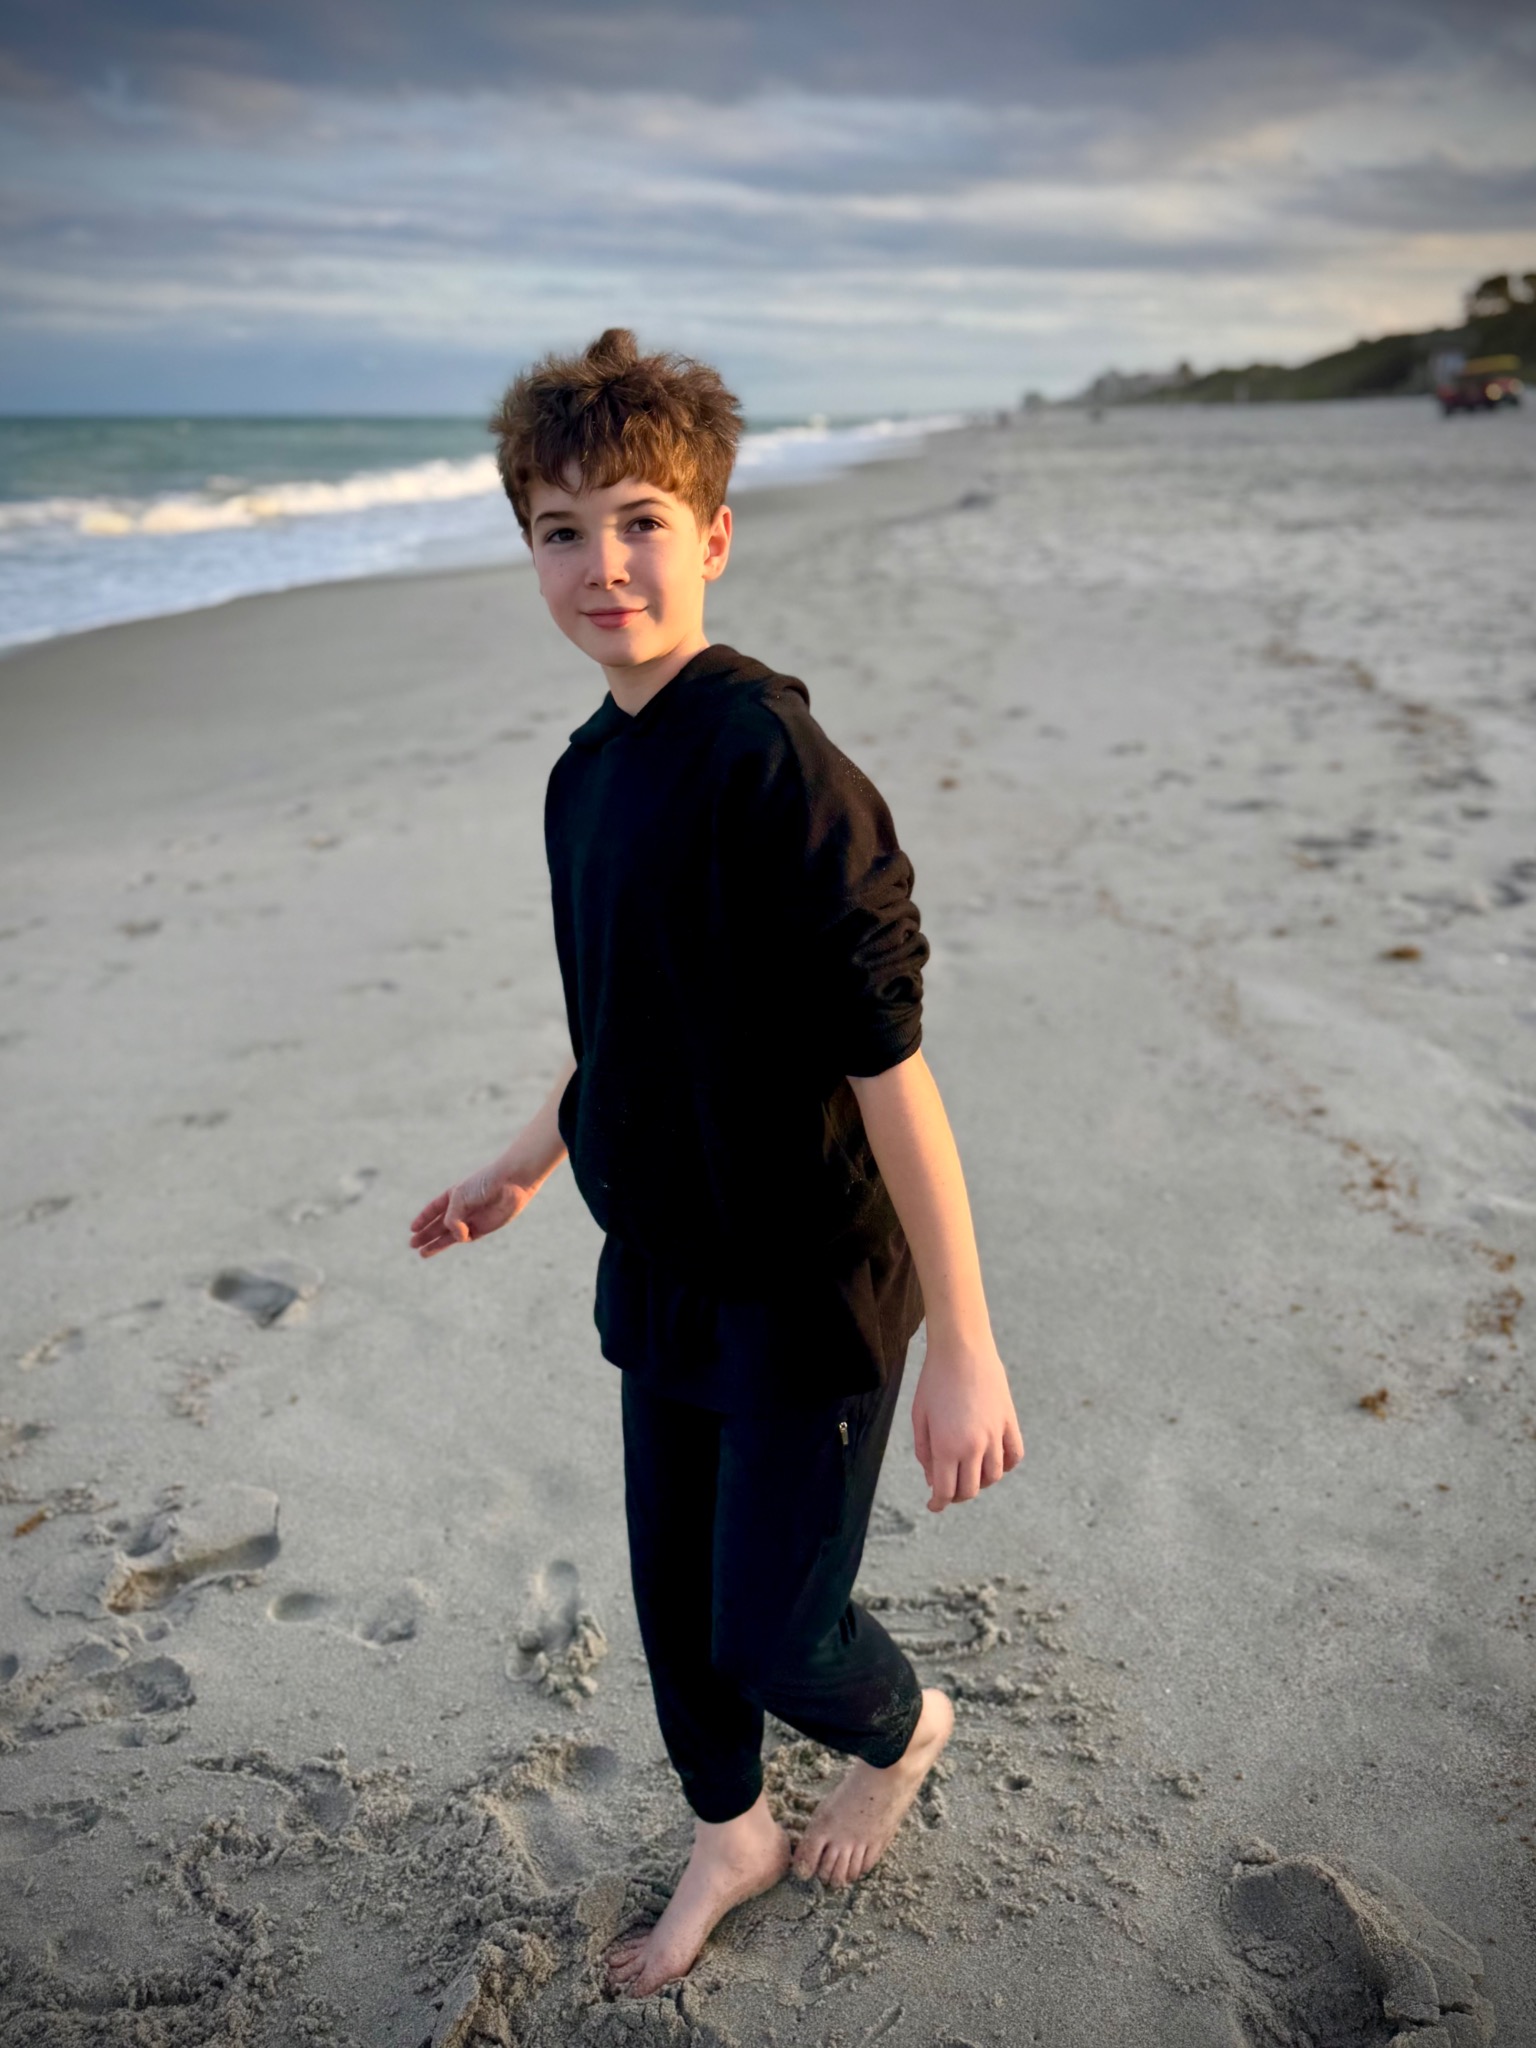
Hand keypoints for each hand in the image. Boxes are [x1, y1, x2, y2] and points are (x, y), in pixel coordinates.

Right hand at [408, 1160, 532, 1257]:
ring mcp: (472, 1218)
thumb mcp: (460, 1197)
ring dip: (437, 1243)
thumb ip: (453, 1218)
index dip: (423, 1219)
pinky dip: (459, 1238)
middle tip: (413, 1245)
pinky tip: (454, 1238)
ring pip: (450, 1235)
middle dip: (426, 1235)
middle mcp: (462, 1208)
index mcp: (454, 1195)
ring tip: (422, 1253)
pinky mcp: (484, 1227)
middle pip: (439, 1225)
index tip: (412, 1229)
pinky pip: (467, 1237)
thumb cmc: (484, 1184)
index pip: (434, 1209)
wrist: (510, 1182)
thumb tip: (456, 1238)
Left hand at [911, 1338, 1024, 1511]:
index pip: (945, 1490)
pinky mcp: (1009, 1422)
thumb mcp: (920, 1417)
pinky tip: (993, 1462)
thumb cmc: (934, 1381)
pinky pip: (1013, 1456)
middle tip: (948, 1489)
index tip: (934, 1506)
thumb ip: (925, 1452)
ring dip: (980, 1481)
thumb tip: (934, 1480)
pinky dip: (1005, 1466)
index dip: (938, 1503)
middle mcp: (974, 1446)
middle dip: (957, 1495)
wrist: (962, 1349)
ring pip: (993, 1476)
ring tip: (968, 1473)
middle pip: (970, 1489)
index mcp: (947, 1446)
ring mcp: (995, 1435)